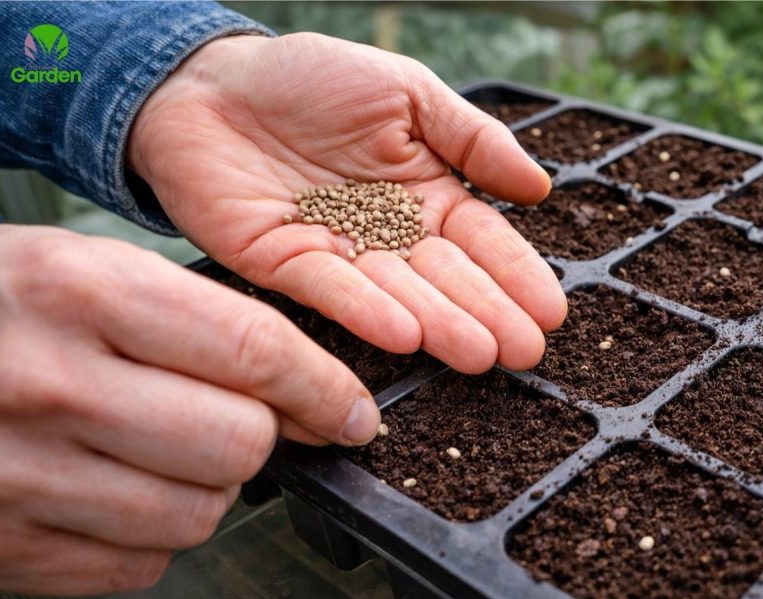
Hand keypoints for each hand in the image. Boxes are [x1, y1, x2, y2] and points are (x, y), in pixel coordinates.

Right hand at [0, 225, 380, 593]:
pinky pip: (138, 565)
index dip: (325, 388)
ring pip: (197, 515)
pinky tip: (116, 490)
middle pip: (238, 445)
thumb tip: (300, 389)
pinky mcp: (0, 543)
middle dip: (265, 438)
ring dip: (209, 489)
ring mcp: (16, 474)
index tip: (353, 412)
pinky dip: (151, 535)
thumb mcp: (80, 269)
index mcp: (76, 291)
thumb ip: (191, 320)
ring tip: (167, 452)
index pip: (252, 351)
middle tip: (246, 421)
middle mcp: (47, 384)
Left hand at [128, 33, 564, 373]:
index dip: (517, 276)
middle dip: (488, 315)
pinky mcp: (284, 264)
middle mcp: (388, 234)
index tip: (551, 313)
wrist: (211, 82)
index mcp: (426, 195)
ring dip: (439, 325)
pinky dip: (366, 312)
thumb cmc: (313, 80)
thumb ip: (472, 139)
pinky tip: (406, 335)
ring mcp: (339, 253)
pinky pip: (330, 290)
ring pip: (397, 295)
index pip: (482, 242)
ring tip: (479, 354)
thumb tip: (540, 187)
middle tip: (524, 353)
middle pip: (447, 279)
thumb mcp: (407, 93)